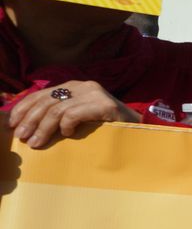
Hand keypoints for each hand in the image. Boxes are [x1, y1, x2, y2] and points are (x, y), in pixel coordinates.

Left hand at [7, 80, 136, 147]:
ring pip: (57, 109)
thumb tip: (27, 125)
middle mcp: (83, 86)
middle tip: (22, 137)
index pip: (42, 94)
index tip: (13, 124)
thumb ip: (59, 115)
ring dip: (43, 128)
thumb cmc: (107, 129)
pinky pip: (74, 114)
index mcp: (75, 87)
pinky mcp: (104, 105)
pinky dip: (66, 126)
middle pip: (47, 101)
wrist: (141, 132)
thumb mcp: (79, 118)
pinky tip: (67, 135)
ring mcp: (95, 94)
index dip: (24, 108)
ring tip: (36, 142)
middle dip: (30, 120)